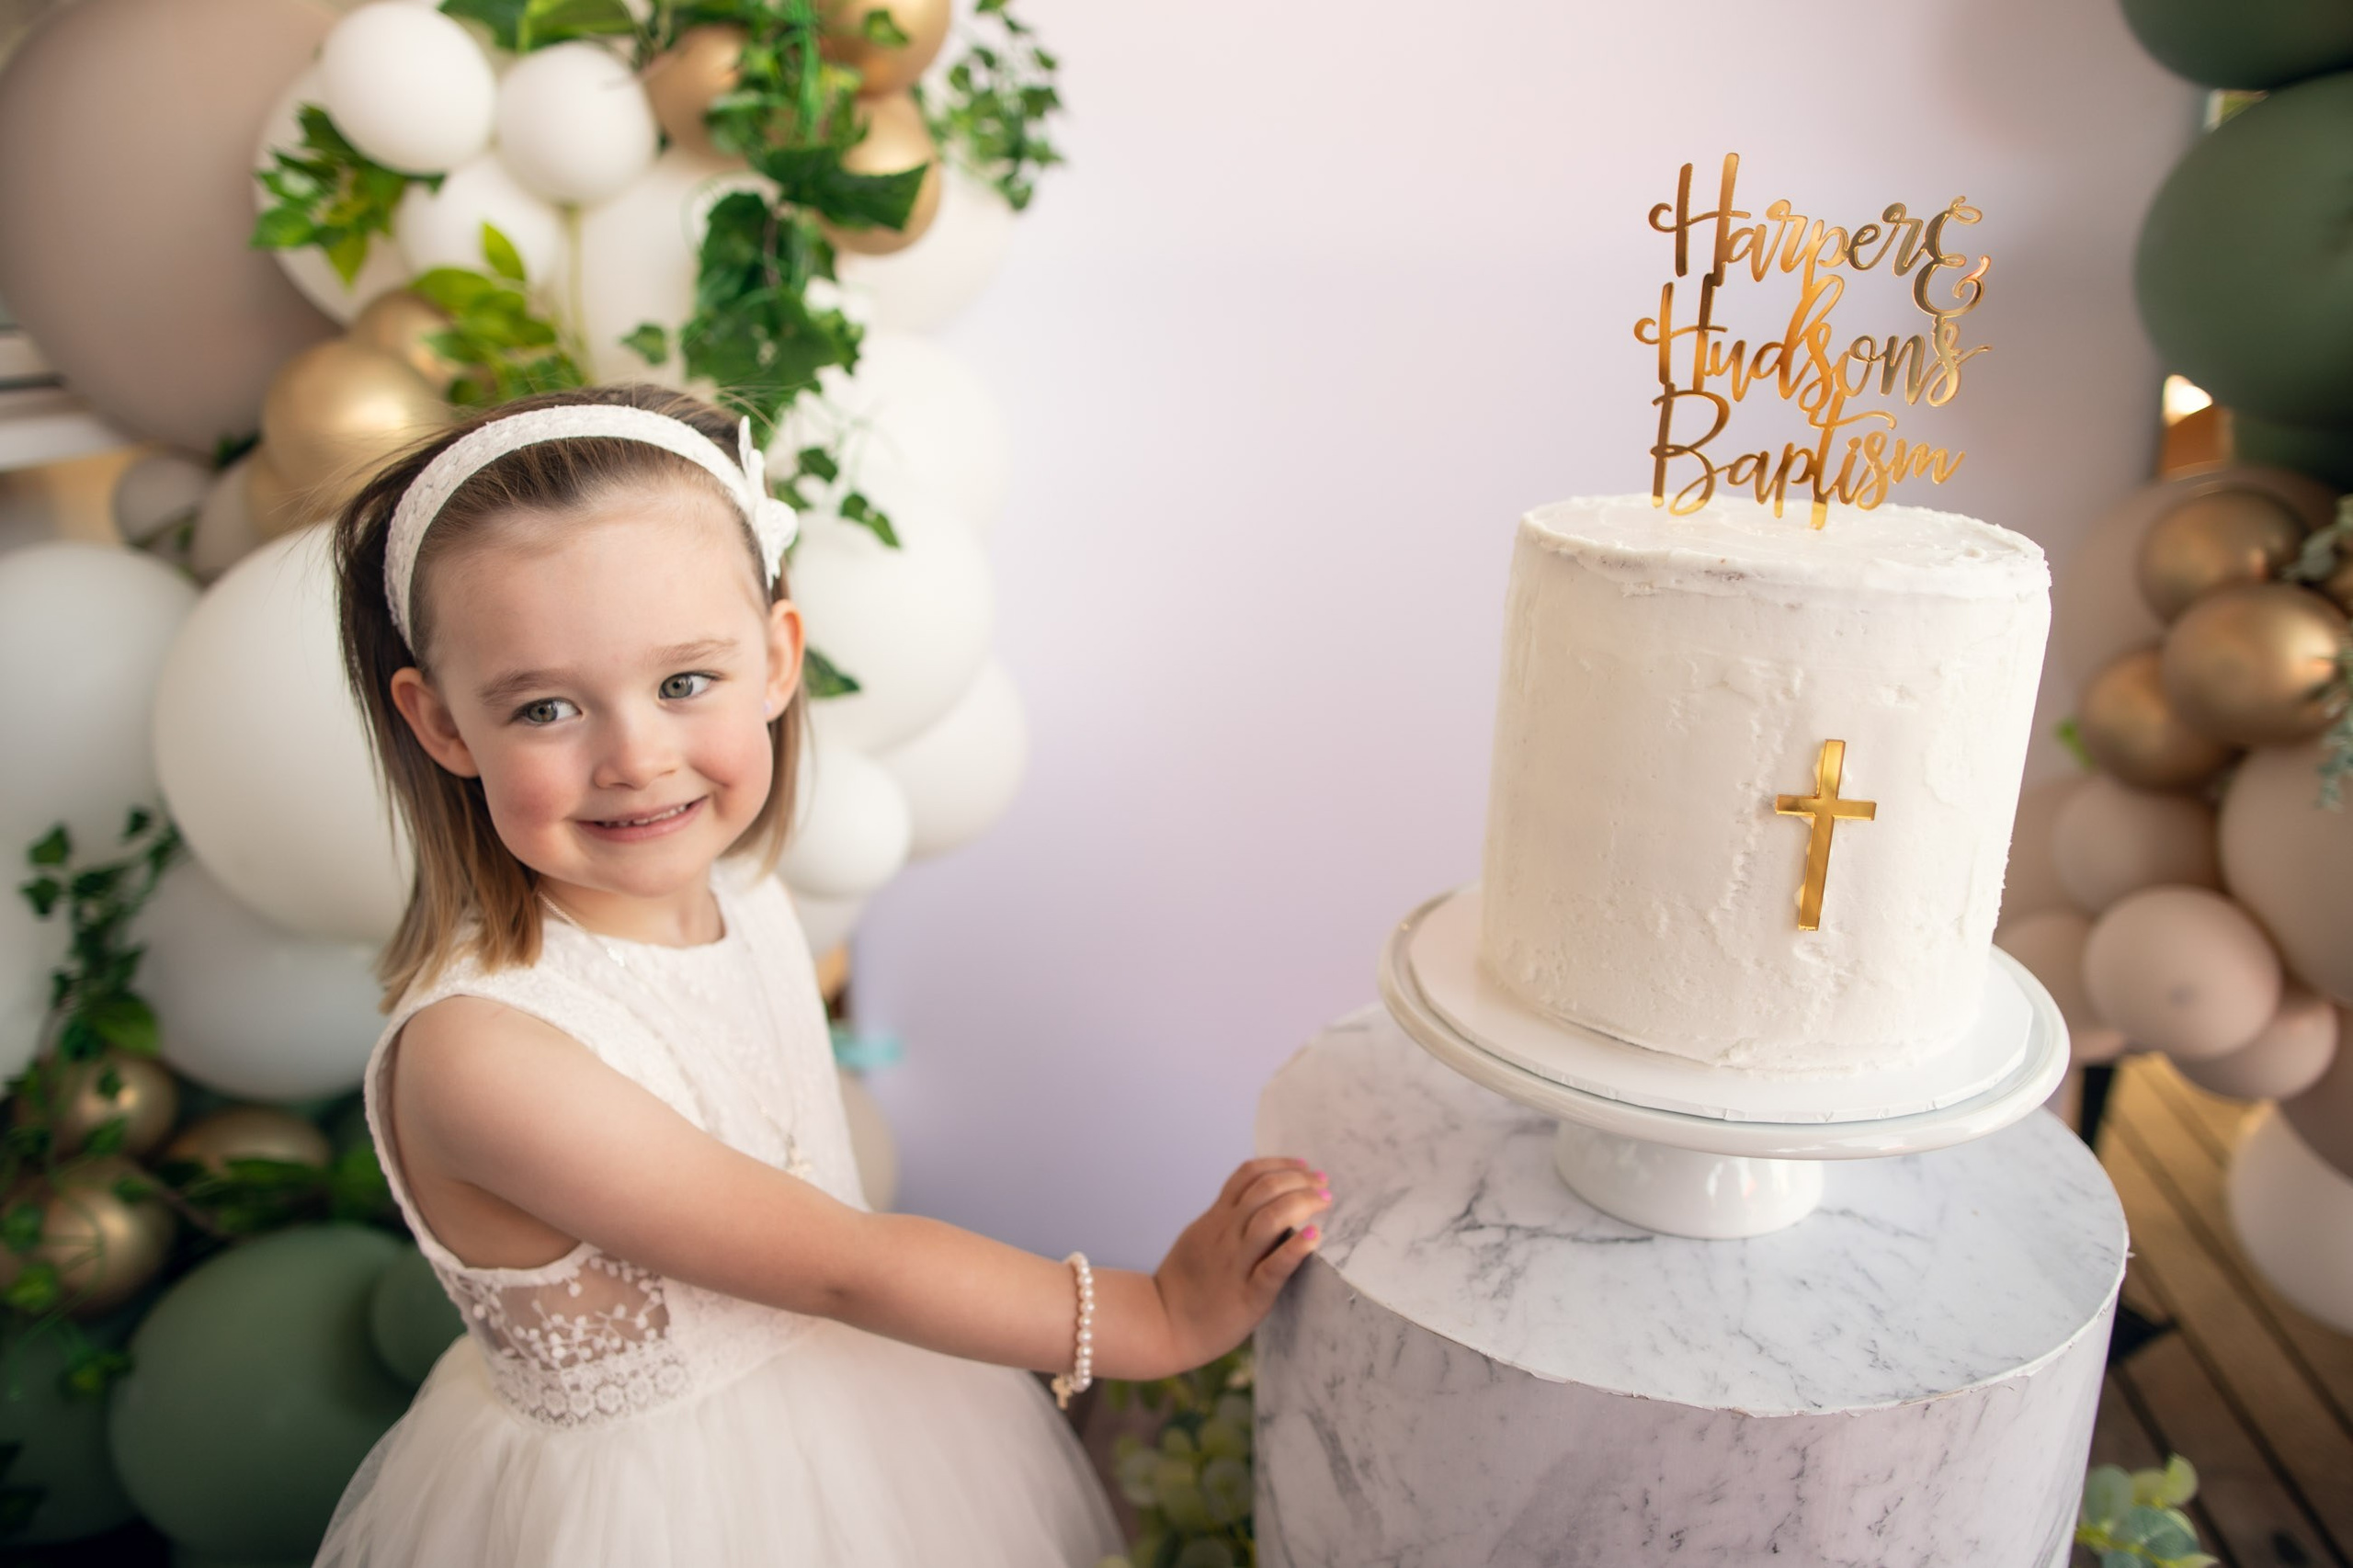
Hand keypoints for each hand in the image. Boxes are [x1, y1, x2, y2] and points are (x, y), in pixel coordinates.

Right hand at [1150, 1156, 1330, 1374]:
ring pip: (1270, 1220)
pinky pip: (1273, 1268)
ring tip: (1324, 1201)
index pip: (1247, 1175)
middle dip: (1299, 1180)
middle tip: (1323, 1182)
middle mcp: (1226, 1235)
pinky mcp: (1248, 1296)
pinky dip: (1296, 1248)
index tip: (1303, 1166)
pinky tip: (1314, 1236)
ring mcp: (1236, 1264)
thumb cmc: (1183, 1285)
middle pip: (1264, 1190)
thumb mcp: (1198, 1238)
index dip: (1279, 1164)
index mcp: (1216, 1220)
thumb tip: (1252, 1201)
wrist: (1162, 1326)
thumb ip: (1223, 1219)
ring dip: (1302, 1203)